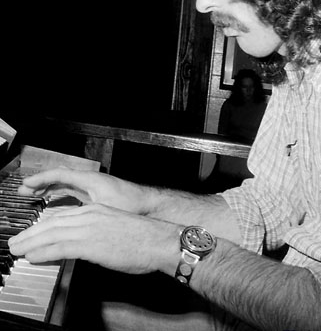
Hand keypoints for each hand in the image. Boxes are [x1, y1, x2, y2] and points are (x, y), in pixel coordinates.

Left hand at [8, 203, 179, 274]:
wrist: (158, 239)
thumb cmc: (142, 238)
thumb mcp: (116, 228)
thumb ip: (97, 233)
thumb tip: (86, 245)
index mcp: (96, 210)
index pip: (63, 217)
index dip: (44, 226)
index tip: (33, 234)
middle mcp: (90, 215)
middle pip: (52, 223)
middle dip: (31, 233)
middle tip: (16, 242)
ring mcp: (90, 228)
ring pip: (52, 233)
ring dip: (31, 242)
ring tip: (17, 249)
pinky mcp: (91, 243)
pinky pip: (60, 247)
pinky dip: (43, 252)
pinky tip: (33, 256)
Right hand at [18, 167, 146, 212]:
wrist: (151, 206)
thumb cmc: (133, 205)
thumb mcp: (106, 210)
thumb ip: (86, 214)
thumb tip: (65, 222)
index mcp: (90, 180)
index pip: (61, 174)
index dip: (42, 179)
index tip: (27, 185)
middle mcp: (91, 181)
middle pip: (61, 179)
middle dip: (42, 184)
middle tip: (25, 191)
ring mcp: (94, 188)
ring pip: (67, 186)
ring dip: (50, 190)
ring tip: (34, 196)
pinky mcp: (97, 197)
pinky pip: (74, 193)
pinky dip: (61, 196)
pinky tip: (54, 205)